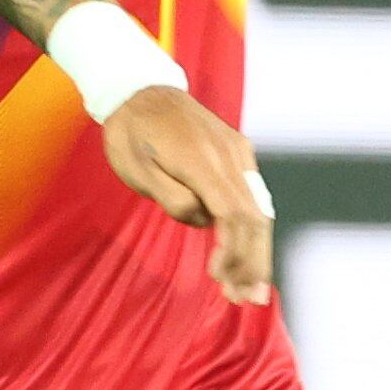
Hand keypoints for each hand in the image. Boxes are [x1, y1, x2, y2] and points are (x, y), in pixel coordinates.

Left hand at [101, 88, 274, 305]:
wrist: (140, 89)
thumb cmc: (131, 133)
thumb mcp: (136, 169)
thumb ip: (171, 196)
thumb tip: (203, 220)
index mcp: (202, 160)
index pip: (230, 214)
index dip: (231, 251)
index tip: (220, 279)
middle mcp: (230, 155)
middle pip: (254, 217)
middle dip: (253, 261)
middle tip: (247, 300)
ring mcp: (238, 152)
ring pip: (259, 208)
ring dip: (257, 251)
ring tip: (252, 289)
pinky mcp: (237, 152)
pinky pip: (253, 196)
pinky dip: (254, 228)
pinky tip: (250, 254)